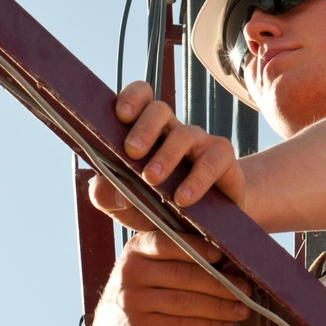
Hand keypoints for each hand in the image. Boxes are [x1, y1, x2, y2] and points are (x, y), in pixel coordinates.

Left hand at [90, 81, 246, 229]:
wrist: (207, 227)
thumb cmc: (162, 209)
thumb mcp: (128, 206)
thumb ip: (107, 196)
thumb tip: (102, 187)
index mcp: (148, 133)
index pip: (142, 98)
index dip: (132, 98)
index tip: (120, 114)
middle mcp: (173, 131)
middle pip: (160, 110)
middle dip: (144, 127)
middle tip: (131, 151)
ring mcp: (199, 142)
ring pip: (183, 135)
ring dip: (166, 156)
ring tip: (151, 179)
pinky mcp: (222, 158)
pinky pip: (211, 162)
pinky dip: (195, 180)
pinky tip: (182, 198)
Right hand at [92, 229, 251, 325]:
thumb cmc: (145, 293)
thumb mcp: (149, 268)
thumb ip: (176, 257)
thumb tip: (227, 257)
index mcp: (136, 249)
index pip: (169, 243)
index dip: (198, 248)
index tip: (223, 256)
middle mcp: (129, 273)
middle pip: (184, 275)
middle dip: (221, 284)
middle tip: (246, 290)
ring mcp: (131, 302)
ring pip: (186, 302)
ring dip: (220, 307)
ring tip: (242, 310)